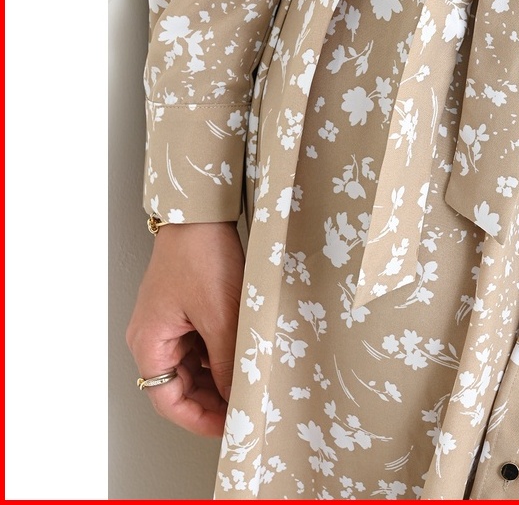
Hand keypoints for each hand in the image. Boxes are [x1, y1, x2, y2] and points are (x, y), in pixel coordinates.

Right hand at [126, 221, 244, 437]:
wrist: (200, 213)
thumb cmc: (201, 256)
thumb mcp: (221, 316)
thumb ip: (228, 362)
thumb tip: (237, 397)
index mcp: (149, 342)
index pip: (168, 400)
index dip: (198, 419)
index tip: (228, 427)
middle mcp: (152, 335)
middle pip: (179, 384)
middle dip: (211, 399)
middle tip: (245, 408)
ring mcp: (168, 321)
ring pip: (193, 364)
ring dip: (218, 376)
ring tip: (248, 383)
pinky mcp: (184, 306)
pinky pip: (199, 342)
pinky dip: (219, 353)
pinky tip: (243, 354)